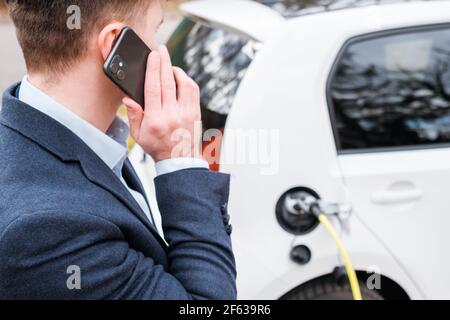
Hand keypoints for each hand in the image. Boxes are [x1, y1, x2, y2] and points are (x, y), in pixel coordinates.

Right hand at [123, 45, 201, 161]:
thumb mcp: (138, 135)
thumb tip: (128, 98)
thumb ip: (133, 116)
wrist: (179, 160)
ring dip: (177, 71)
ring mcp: (186, 114)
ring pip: (184, 84)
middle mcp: (172, 115)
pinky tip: (180, 78)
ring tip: (169, 66)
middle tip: (161, 49)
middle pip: (168, 82)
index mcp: (155, 119)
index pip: (154, 88)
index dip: (153, 69)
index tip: (152, 56)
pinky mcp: (196, 113)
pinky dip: (186, 81)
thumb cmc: (156, 146)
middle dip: (164, 62)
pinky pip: (193, 91)